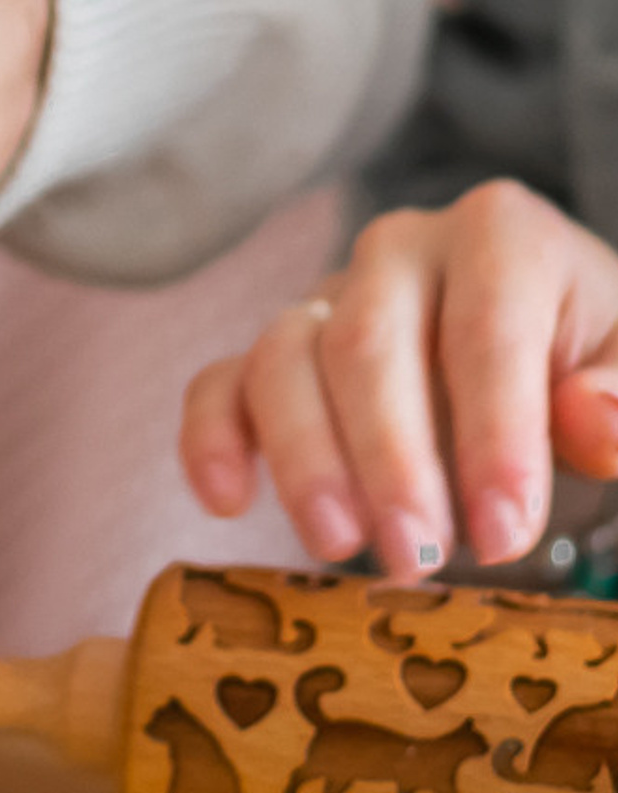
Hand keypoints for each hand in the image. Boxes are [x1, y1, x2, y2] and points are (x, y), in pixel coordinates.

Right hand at [179, 180, 617, 576]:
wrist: (544, 360)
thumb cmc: (596, 370)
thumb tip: (589, 418)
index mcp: (502, 236)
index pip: (486, 329)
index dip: (493, 434)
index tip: (504, 533)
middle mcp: (398, 251)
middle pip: (367, 342)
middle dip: (388, 458)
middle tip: (416, 557)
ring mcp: (325, 297)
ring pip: (283, 359)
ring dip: (304, 458)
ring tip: (338, 545)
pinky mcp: (272, 354)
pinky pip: (220, 381)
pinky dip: (212, 438)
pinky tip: (227, 499)